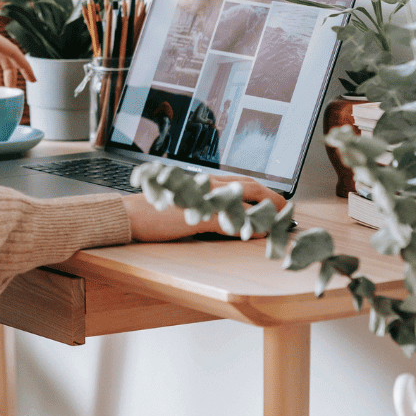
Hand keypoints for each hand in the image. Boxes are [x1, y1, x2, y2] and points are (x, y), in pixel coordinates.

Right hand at [122, 174, 286, 241]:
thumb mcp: (180, 205)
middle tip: (288, 212)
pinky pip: (229, 220)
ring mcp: (203, 199)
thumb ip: (202, 208)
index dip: (262, 190)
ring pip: (244, 200)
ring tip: (283, 221)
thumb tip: (223, 217)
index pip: (240, 181)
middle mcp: (205, 185)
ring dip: (266, 211)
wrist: (127, 215)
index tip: (276, 201)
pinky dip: (246, 227)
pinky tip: (259, 234)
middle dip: (272, 198)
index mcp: (202, 181)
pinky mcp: (197, 216)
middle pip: (249, 186)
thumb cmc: (150, 212)